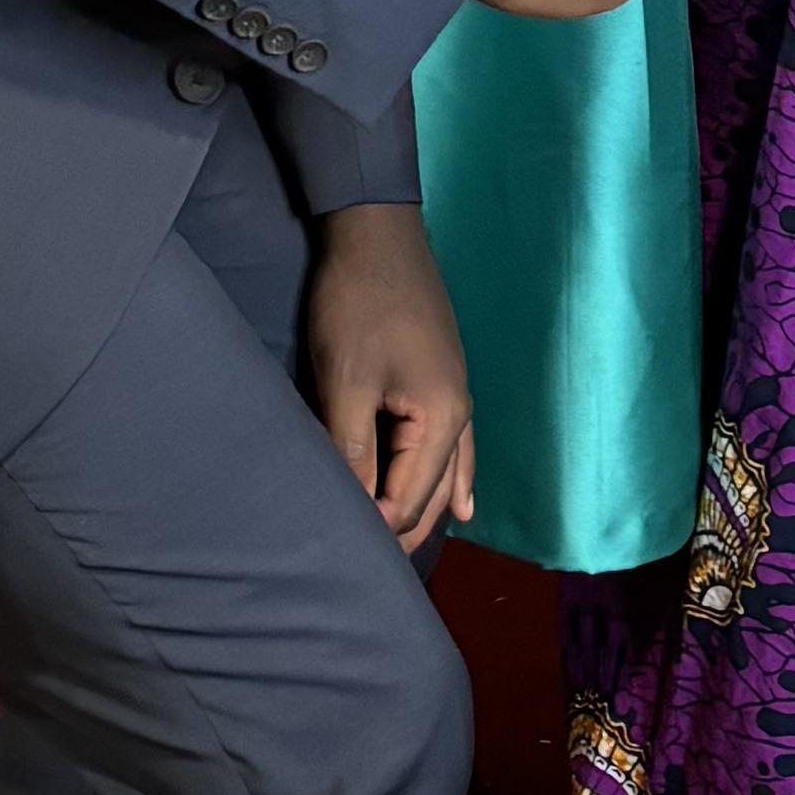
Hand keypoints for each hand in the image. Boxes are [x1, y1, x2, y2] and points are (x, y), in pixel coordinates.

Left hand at [302, 203, 474, 548]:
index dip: (373, 529)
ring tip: (396, 552)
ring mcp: (455, 396)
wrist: (375, 230)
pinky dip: (451, 480)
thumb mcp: (346, 381)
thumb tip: (354, 511)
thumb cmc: (358, 304)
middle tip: (354, 564)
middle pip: (430, 494)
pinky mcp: (442, 379)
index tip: (334, 547)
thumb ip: (352, 450)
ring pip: (442, 473)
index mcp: (442, 420)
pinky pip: (453, 447)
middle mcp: (460, 415)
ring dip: (419, 509)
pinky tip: (461, 505)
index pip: (408, 500)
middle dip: (399, 528)